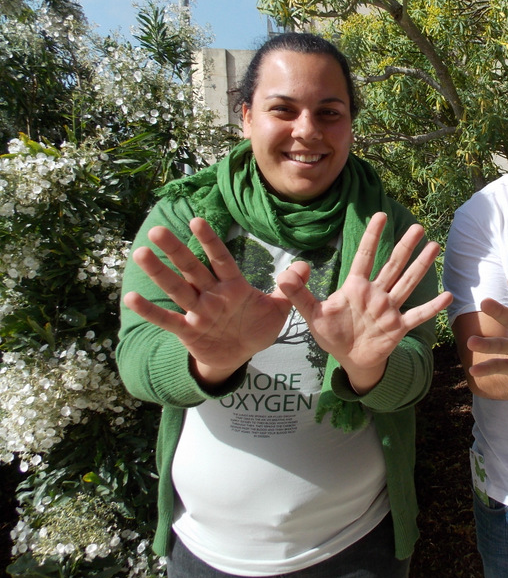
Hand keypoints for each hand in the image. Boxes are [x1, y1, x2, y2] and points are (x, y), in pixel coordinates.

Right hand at [123, 218, 297, 386]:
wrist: (239, 356)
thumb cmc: (256, 327)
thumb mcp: (278, 309)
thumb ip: (289, 287)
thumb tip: (306, 264)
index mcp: (233, 287)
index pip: (221, 260)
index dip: (211, 242)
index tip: (197, 221)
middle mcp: (212, 295)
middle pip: (192, 269)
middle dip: (176, 251)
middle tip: (158, 230)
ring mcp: (198, 312)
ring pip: (177, 289)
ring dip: (159, 273)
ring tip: (141, 253)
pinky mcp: (188, 331)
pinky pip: (167, 320)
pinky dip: (151, 311)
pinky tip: (130, 297)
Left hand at [276, 212, 452, 393]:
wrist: (350, 359)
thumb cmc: (332, 333)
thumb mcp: (311, 314)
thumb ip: (298, 293)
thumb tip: (284, 272)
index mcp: (355, 287)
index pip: (364, 257)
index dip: (371, 236)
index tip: (380, 215)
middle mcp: (375, 293)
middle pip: (392, 265)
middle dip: (404, 246)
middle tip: (417, 226)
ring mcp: (389, 309)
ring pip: (407, 283)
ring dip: (420, 266)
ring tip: (433, 246)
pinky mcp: (398, 327)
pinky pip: (417, 315)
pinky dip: (431, 307)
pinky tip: (447, 296)